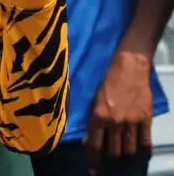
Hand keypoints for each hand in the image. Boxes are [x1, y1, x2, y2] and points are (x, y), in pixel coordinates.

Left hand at [87, 49, 152, 172]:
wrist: (129, 68)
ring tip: (123, 164)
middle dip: (111, 163)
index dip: (93, 161)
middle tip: (110, 168)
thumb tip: (89, 140)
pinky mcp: (145, 120)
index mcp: (98, 116)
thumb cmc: (108, 81)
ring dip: (126, 159)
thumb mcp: (94, 100)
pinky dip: (143, 151)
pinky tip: (141, 155)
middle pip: (113, 151)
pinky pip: (145, 142)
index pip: (95, 145)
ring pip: (129, 150)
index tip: (93, 171)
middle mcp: (114, 122)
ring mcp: (131, 122)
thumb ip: (93, 120)